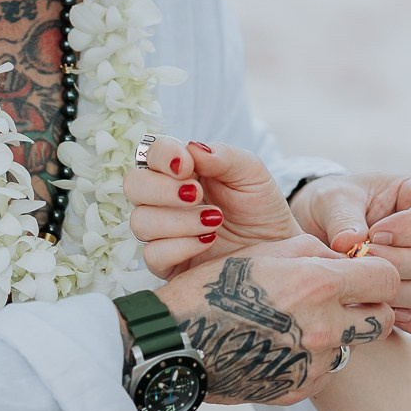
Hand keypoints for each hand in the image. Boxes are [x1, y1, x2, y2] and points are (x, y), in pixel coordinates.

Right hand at [126, 137, 297, 276]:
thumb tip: (192, 148)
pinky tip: (207, 240)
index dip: (163, 155)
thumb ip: (224, 156)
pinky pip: (153, 255)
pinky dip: (180, 246)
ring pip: (140, 221)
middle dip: (162, 190)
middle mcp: (164, 198)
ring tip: (214, 221)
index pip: (152, 152)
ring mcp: (163, 231)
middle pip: (133, 185)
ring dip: (178, 220)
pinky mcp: (167, 262)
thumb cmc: (260, 207)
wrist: (276, 248)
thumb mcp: (252, 174)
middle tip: (196, 195)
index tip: (187, 166)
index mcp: (180, 170)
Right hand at [155, 236, 399, 404]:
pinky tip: (279, 346)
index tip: (367, 272)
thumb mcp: (265, 251)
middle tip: (345, 300)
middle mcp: (324, 328)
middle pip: (384, 319)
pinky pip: (323, 372)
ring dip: (337, 334)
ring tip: (296, 324)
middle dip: (371, 307)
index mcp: (319, 285)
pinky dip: (311, 359)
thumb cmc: (215, 288)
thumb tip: (348, 258)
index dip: (380, 272)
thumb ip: (316, 251)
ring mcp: (313, 365)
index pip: (387, 278)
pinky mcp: (299, 390)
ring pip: (352, 347)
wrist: (175, 343)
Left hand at [290, 174, 410, 336]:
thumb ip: (343, 217)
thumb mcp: (332, 199)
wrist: (315, 231)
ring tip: (360, 284)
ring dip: (394, 292)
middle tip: (361, 260)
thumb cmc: (331, 205)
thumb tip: (350, 243)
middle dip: (398, 263)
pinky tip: (386, 315)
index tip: (376, 233)